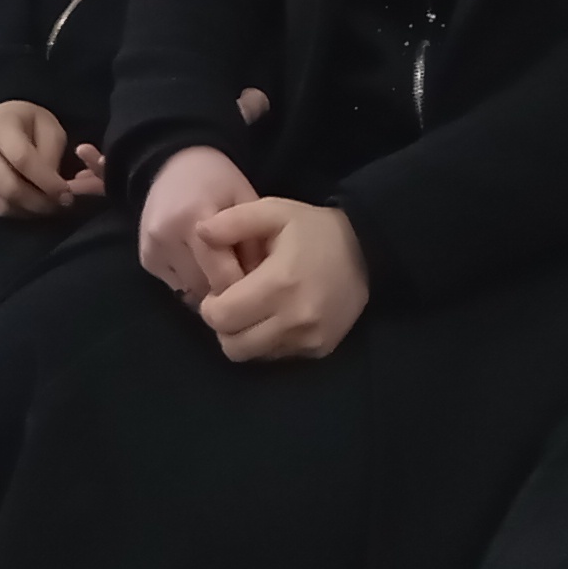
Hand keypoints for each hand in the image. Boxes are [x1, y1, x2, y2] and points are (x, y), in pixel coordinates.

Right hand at [0, 101, 103, 217]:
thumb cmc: (26, 122)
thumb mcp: (48, 125)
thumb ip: (52, 152)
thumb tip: (53, 185)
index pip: (22, 159)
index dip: (46, 180)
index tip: (67, 192)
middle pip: (9, 187)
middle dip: (40, 201)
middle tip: (62, 203)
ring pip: (3, 204)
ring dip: (32, 209)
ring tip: (51, 204)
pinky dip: (20, 211)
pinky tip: (33, 203)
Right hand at [137, 146, 258, 301]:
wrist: (175, 162)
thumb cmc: (218, 180)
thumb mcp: (245, 200)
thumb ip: (255, 242)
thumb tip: (258, 285)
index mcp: (194, 217)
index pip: (222, 275)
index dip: (245, 286)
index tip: (259, 285)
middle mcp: (166, 235)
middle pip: (204, 287)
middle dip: (226, 287)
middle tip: (241, 272)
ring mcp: (152, 248)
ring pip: (190, 290)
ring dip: (208, 284)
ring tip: (219, 261)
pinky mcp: (146, 258)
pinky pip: (176, 284)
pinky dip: (191, 279)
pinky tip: (198, 257)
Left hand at [193, 199, 370, 362]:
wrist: (367, 251)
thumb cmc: (314, 230)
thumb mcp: (275, 211)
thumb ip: (234, 221)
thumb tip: (200, 232)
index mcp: (279, 283)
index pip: (223, 317)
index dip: (210, 306)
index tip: (218, 292)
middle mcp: (295, 318)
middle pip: (233, 345)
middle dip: (223, 326)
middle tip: (232, 304)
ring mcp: (309, 339)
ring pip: (253, 356)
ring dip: (244, 336)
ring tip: (254, 310)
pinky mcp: (319, 350)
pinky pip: (277, 357)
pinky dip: (267, 341)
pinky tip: (275, 317)